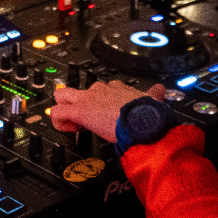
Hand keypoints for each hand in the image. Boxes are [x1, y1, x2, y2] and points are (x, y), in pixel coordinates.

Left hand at [49, 80, 163, 142]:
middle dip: (81, 101)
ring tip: (73, 123)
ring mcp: (88, 100)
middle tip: (87, 117)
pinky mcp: (79, 111)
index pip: (106, 87)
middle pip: (82, 89)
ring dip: (65, 108)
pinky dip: (59, 121)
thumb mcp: (152, 101)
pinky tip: (68, 129)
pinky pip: (58, 112)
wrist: (141, 121)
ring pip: (63, 95)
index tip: (105, 112)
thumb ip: (153, 95)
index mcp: (119, 89)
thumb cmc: (147, 114)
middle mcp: (102, 91)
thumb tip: (160, 90)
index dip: (103, 100)